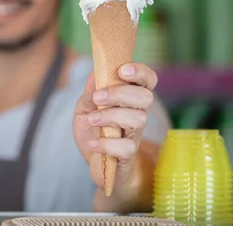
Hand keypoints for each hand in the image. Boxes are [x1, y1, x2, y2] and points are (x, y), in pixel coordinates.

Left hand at [73, 63, 157, 196]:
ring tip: (92, 120)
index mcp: (128, 99)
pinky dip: (106, 144)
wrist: (95, 163)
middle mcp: (136, 114)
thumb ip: (90, 92)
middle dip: (120, 94)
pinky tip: (93, 143)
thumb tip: (95, 72)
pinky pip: (126, 147)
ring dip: (111, 117)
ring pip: (138, 120)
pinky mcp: (128, 155)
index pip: (148, 80)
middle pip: (146, 97)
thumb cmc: (93, 130)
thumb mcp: (84, 108)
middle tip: (98, 98)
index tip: (122, 70)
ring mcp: (134, 135)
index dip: (140, 72)